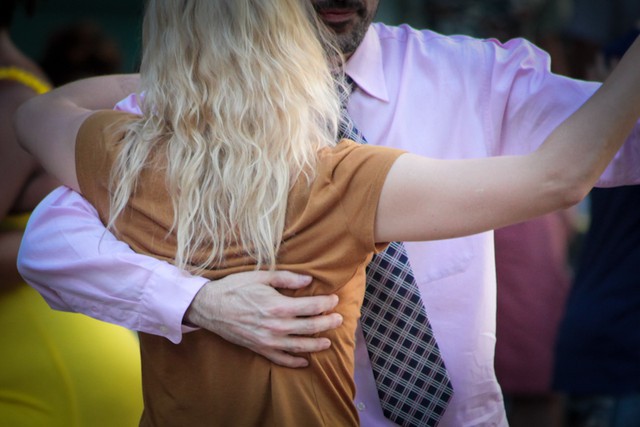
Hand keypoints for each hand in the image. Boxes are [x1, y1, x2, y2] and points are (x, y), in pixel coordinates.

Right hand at [184, 270, 342, 367]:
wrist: (210, 307)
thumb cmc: (235, 288)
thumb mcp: (261, 276)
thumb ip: (287, 278)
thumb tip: (308, 280)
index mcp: (279, 306)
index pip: (312, 306)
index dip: (327, 304)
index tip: (335, 300)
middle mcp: (277, 326)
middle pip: (311, 327)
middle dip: (328, 323)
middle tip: (338, 319)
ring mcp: (268, 340)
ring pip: (300, 346)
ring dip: (317, 344)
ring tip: (327, 341)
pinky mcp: (259, 348)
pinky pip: (281, 359)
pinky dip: (295, 362)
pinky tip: (305, 361)